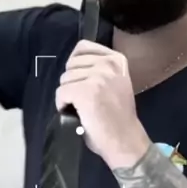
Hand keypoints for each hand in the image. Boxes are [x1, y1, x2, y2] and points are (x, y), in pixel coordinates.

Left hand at [55, 40, 150, 166]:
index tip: (84, 82)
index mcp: (117, 59)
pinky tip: (76, 114)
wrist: (125, 140)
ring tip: (84, 108)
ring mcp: (97, 77)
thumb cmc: (117, 116)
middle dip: (72, 82)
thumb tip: (73, 65)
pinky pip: (61, 93)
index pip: (82, 47)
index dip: (76, 66)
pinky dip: (63, 105)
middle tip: (86, 100)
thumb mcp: (114, 83)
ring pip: (64, 79)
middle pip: (70, 64)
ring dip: (68, 95)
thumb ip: (99, 69)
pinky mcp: (85, 91)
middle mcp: (108, 64)